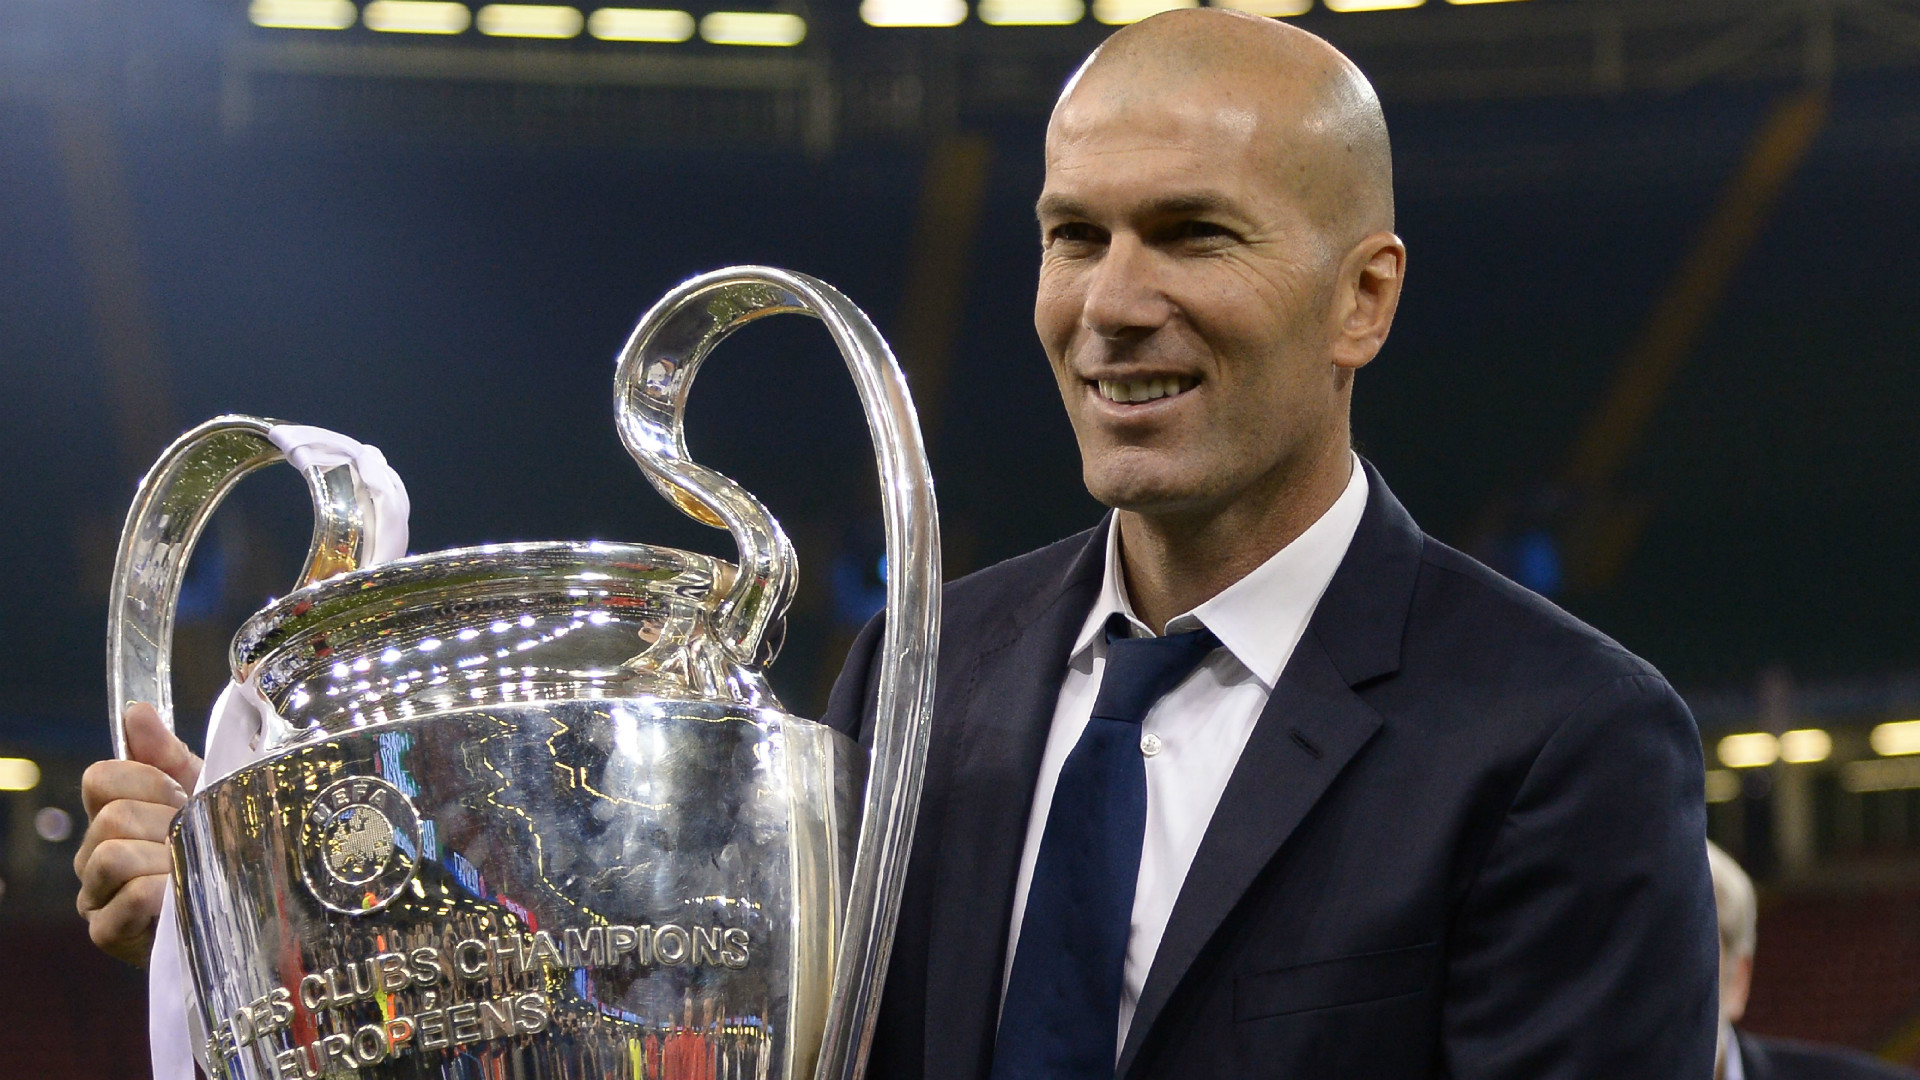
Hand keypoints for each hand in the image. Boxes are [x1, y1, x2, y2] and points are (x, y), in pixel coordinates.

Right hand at [74, 703, 201, 965]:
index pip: (101, 778)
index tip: (184, 795)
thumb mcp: (204, 791)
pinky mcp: (108, 933)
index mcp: (112, 814)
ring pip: (112, 856)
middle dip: (166, 823)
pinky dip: (165, 891)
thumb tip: (137, 711)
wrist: (250, 908)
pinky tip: (185, 896)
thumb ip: (166, 753)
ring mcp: (95, 896)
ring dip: (164, 858)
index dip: (149, 781)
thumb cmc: (221, 845)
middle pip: (111, 818)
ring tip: (192, 868)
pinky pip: (131, 896)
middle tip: (198, 839)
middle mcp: (93, 854)